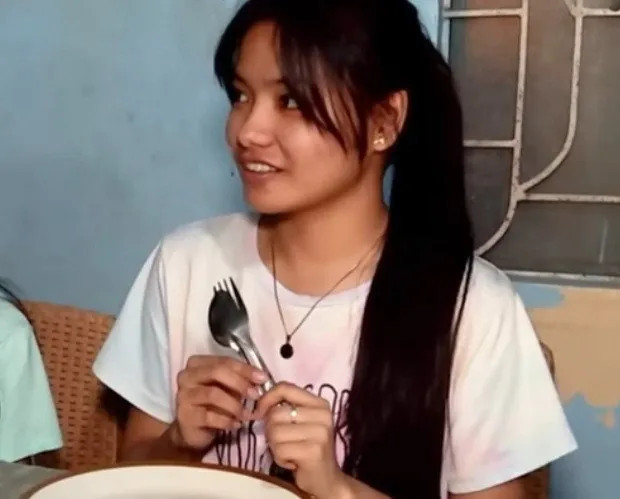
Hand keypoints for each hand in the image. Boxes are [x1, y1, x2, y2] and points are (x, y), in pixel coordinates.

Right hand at [171, 355, 266, 451]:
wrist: (192, 431)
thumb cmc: (212, 404)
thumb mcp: (226, 388)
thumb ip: (239, 380)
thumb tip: (261, 378)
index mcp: (197, 364)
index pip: (223, 361)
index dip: (245, 369)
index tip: (263, 378)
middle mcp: (186, 376)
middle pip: (216, 372)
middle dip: (240, 383)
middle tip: (255, 395)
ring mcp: (183, 396)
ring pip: (213, 394)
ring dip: (235, 405)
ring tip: (247, 414)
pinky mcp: (185, 416)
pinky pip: (209, 416)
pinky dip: (226, 421)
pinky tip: (236, 424)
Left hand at [254, 382, 350, 498]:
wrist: (327, 478)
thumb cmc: (308, 448)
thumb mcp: (301, 422)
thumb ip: (285, 408)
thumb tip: (259, 404)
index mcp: (319, 403)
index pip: (285, 387)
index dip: (266, 398)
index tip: (259, 412)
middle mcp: (322, 414)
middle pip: (276, 413)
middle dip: (271, 431)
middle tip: (283, 442)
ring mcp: (320, 432)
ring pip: (275, 432)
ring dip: (275, 446)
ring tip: (288, 451)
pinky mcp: (313, 451)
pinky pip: (280, 450)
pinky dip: (280, 458)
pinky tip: (291, 461)